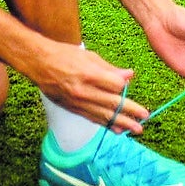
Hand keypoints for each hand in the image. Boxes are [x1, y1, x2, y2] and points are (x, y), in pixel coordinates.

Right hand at [32, 41, 149, 135]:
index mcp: (89, 74)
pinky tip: (118, 130)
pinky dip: (107, 125)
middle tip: (145, 117)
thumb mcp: (88, 56)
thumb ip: (110, 68)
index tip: (130, 88)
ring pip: (104, 115)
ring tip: (136, 129)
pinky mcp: (73, 109)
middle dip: (131, 111)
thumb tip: (129, 75)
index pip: (115, 86)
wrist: (39, 63)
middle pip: (112, 103)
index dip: (125, 88)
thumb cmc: (65, 55)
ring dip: (122, 123)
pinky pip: (93, 119)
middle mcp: (84, 91)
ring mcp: (78, 102)